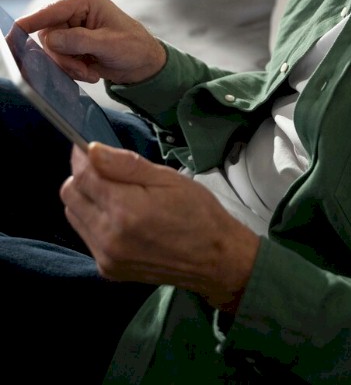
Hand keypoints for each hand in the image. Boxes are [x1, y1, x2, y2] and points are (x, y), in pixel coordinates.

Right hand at [17, 0, 165, 84]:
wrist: (144, 64)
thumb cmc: (134, 47)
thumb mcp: (109, 44)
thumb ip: (79, 41)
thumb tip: (50, 40)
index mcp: (85, 0)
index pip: (51, 11)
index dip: (32, 22)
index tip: (15, 32)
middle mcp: (75, 10)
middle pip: (48, 34)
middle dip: (63, 56)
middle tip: (82, 69)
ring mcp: (72, 27)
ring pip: (51, 50)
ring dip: (68, 65)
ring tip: (90, 71)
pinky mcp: (72, 43)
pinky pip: (58, 58)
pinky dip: (71, 69)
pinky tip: (90, 70)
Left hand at [61, 143, 259, 311]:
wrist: (215, 259)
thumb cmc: (198, 212)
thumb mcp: (168, 178)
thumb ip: (126, 164)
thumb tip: (92, 149)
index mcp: (126, 209)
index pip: (82, 176)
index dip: (81, 156)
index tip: (87, 145)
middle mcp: (109, 236)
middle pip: (70, 195)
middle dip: (82, 176)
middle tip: (106, 169)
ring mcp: (106, 256)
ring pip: (73, 215)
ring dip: (86, 198)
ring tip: (115, 193)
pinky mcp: (108, 270)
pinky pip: (86, 235)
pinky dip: (94, 219)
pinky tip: (119, 215)